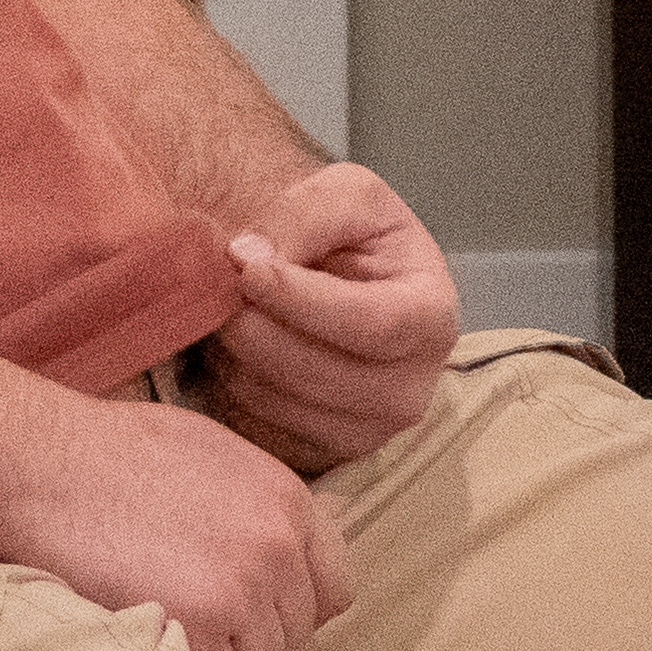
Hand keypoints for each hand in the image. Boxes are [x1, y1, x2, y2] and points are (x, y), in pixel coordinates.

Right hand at [0, 391, 354, 650]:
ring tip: (166, 643)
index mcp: (287, 498)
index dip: (291, 610)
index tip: (252, 618)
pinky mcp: (202, 624)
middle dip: (252, 643)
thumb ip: (253, 504)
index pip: (334, 590)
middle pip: (296, 636)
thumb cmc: (99, 451)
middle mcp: (278, 544)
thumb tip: (273, 550)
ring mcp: (243, 587)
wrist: (34, 460)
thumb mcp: (203, 451)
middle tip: (194, 633)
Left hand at [205, 163, 456, 479]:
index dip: (302, 300)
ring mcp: (366, 433)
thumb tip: (252, 257)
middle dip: (252, 324)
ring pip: (275, 401)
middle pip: (316, 372)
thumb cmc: (351, 236)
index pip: (373, 325)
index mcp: (432, 318)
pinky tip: (234, 349)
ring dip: (232, 352)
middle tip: (220, 285)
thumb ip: (306, 212)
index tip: (247, 269)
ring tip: (229, 310)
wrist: (335, 282)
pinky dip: (228, 387)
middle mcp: (409, 390)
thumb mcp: (347, 194)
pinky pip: (254, 428)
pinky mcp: (319, 456)